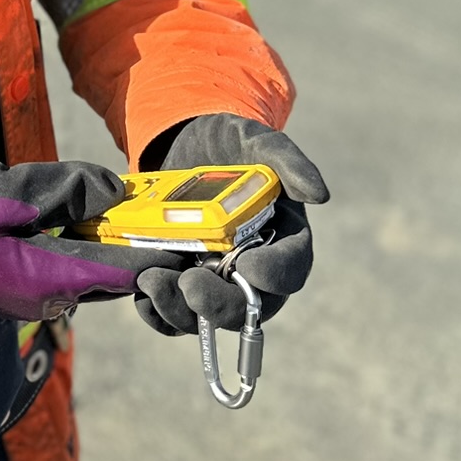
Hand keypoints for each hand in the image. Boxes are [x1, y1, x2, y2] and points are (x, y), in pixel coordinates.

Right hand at [0, 159, 171, 322]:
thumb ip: (70, 188)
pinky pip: (67, 270)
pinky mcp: (22, 292)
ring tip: (126, 207)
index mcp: (55, 277)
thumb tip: (115, 192)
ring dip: (110, 242)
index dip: (163, 248)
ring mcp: (36, 299)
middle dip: (140, 242)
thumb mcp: (12, 189)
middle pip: (115, 272)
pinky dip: (84, 247)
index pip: (129, 268)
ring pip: (92, 271)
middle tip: (164, 209)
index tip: (193, 229)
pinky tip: (80, 219)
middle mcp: (53, 298)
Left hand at [134, 113, 328, 338]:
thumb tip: (321, 194)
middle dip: (219, 303)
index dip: (274, 274)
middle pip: (247, 306)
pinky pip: (173, 315)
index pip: (290, 269)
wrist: (187, 146)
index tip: (250, 266)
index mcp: (283, 240)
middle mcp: (252, 270)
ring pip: (206, 318)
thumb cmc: (232, 146)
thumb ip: (287, 162)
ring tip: (153, 281)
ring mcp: (215, 280)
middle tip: (191, 285)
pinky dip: (156, 312)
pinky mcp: (182, 283)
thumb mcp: (258, 142)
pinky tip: (140, 293)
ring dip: (179, 309)